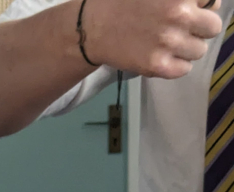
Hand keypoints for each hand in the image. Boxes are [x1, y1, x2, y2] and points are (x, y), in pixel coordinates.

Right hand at [81, 0, 222, 77]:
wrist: (94, 26)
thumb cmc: (125, 1)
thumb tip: (208, 4)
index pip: (213, 1)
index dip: (202, 6)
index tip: (190, 10)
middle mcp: (179, 14)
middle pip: (212, 27)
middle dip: (200, 28)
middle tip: (182, 29)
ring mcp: (168, 41)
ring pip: (199, 50)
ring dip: (187, 48)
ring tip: (168, 43)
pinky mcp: (157, 65)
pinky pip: (183, 69)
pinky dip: (176, 65)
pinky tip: (162, 56)